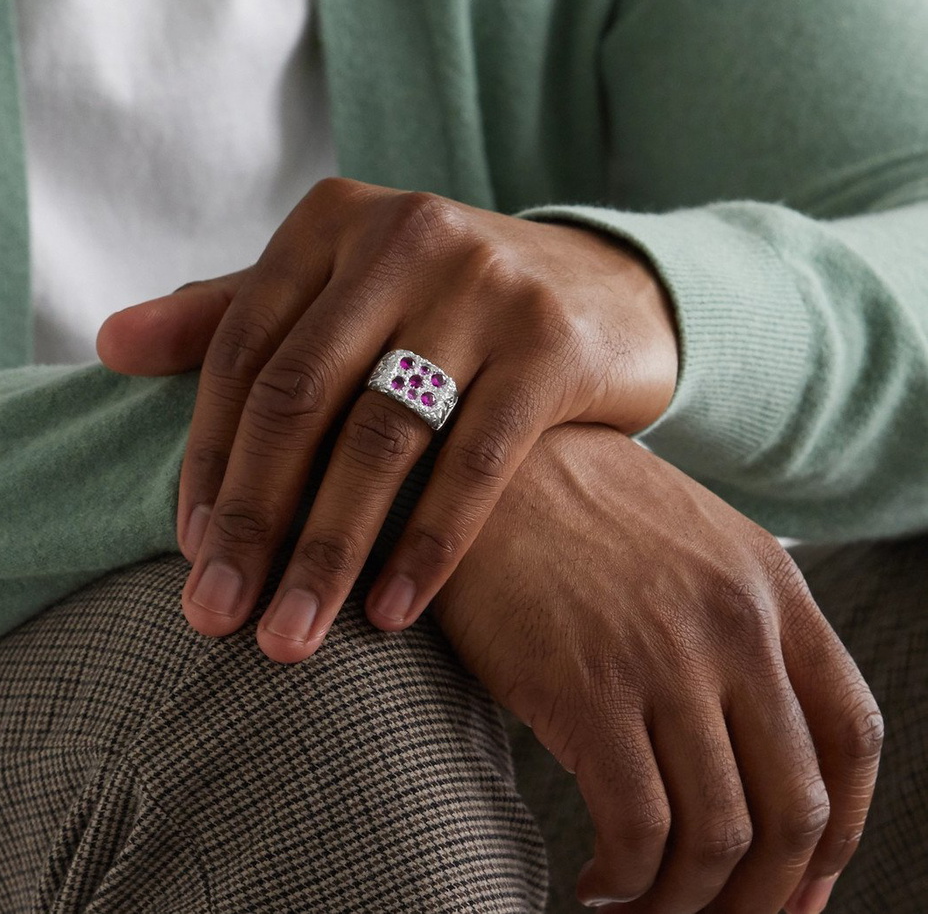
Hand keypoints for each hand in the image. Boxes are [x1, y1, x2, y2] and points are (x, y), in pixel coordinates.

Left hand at [96, 177, 677, 662]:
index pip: (242, 351)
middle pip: (301, 396)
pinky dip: (428, 544)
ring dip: (328, 550)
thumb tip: (110, 344)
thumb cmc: (441, 301)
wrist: (606, 289)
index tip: (188, 554)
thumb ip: (230, 313)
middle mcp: (403, 236)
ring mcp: (483, 285)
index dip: (206, 457)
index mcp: (331, 222)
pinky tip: (389, 611)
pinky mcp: (551, 343)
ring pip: (381, 436)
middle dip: (252, 518)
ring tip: (291, 636)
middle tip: (214, 615)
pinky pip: (476, 460)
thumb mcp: (339, 289)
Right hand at [431, 424, 882, 913]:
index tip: (801, 884)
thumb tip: (745, 736)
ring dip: (689, 904)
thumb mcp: (679, 534)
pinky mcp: (589, 687)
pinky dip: (626, 882)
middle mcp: (737, 623)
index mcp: (770, 582)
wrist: (472, 458)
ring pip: (720, 837)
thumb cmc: (564, 501)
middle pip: (796, 808)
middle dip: (766, 894)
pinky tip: (596, 882)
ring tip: (644, 910)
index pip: (853, 735)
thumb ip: (730, 615)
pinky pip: (639, 830)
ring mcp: (667, 657)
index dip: (839, 833)